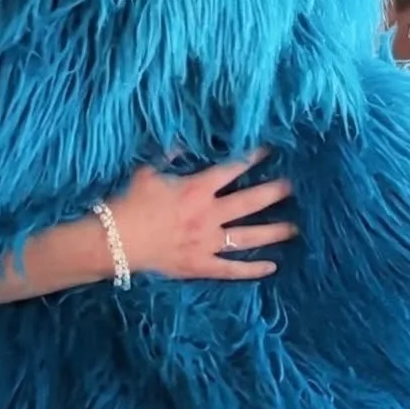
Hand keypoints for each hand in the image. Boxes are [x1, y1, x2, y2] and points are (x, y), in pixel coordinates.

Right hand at [107, 154, 294, 280]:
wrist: (115, 241)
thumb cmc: (129, 203)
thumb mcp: (147, 171)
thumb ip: (169, 154)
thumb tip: (185, 139)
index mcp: (196, 189)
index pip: (232, 169)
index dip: (251, 158)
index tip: (269, 151)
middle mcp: (208, 215)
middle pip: (249, 202)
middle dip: (273, 193)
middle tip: (293, 187)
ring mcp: (207, 242)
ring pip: (247, 236)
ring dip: (273, 232)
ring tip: (294, 228)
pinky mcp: (201, 265)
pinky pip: (231, 269)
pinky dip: (252, 269)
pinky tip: (272, 267)